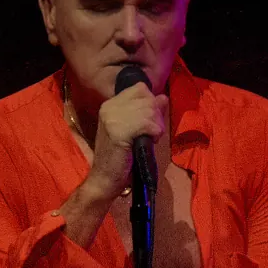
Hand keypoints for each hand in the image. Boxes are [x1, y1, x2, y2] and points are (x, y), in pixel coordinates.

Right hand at [83, 83, 166, 199]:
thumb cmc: (120, 157)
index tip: (148, 122)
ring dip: (156, 126)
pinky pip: (148, 124)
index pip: (140, 88)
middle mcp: (109, 107)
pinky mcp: (119, 131)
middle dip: (156, 116)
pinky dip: (154, 133)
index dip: (151, 103)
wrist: (104, 179)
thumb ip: (146, 111)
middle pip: (147, 97)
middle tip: (151, 133)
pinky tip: (148, 142)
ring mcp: (112, 118)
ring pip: (150, 110)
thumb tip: (163, 97)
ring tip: (149, 139)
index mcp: (110, 104)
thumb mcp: (133, 129)